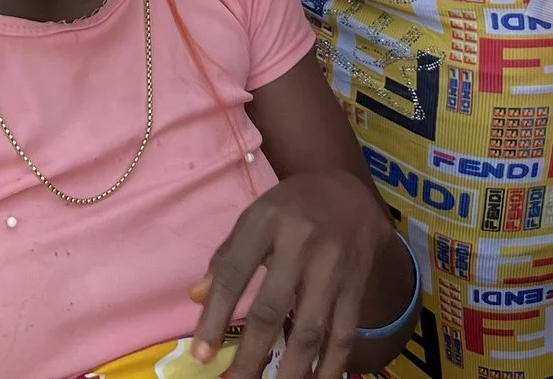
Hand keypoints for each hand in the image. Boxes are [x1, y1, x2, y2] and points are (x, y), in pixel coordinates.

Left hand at [189, 172, 413, 378]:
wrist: (349, 192)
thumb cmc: (290, 209)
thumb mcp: (253, 218)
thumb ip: (225, 258)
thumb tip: (196, 298)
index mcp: (266, 220)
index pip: (234, 273)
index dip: (215, 316)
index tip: (202, 356)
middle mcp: (301, 243)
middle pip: (272, 308)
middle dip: (251, 354)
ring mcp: (333, 266)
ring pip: (311, 329)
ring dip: (292, 371)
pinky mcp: (356, 286)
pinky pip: (344, 334)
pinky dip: (330, 366)